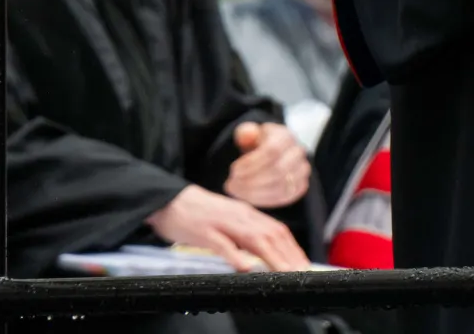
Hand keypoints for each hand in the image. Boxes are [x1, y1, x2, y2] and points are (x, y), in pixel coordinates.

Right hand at [146, 184, 309, 271]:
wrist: (169, 200)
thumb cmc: (200, 214)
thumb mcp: (228, 219)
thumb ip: (246, 232)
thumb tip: (265, 251)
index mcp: (246, 213)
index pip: (277, 230)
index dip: (293, 247)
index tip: (304, 264)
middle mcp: (240, 216)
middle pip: (271, 234)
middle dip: (289, 255)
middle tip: (302, 273)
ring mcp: (223, 223)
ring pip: (253, 238)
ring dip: (272, 257)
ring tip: (285, 273)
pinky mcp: (204, 231)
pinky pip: (222, 244)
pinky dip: (236, 255)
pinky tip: (245, 267)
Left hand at [225, 120, 310, 206]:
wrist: (270, 156)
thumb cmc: (257, 145)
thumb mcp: (249, 134)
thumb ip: (246, 132)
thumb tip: (247, 134)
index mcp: (285, 135)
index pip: (272, 150)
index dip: (251, 163)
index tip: (233, 171)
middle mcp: (298, 152)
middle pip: (277, 170)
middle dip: (251, 181)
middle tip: (231, 185)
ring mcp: (302, 169)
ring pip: (282, 186)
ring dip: (256, 193)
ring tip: (237, 192)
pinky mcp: (300, 185)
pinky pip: (285, 197)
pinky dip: (265, 200)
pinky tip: (249, 199)